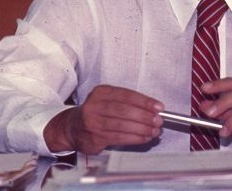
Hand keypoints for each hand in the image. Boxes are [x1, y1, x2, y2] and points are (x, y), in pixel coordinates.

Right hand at [44, 85, 163, 154]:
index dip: (144, 101)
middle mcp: (95, 105)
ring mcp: (93, 122)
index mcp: (101, 92)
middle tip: (158, 121)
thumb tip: (154, 109)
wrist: (73, 127)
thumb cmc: (97, 112)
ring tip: (154, 131)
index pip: (126, 95)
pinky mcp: (94, 137)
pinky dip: (134, 138)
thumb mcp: (108, 100)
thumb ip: (128, 102)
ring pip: (122, 125)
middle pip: (124, 110)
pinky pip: (118, 138)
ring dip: (142, 129)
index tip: (158, 107)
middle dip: (144, 116)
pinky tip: (144, 138)